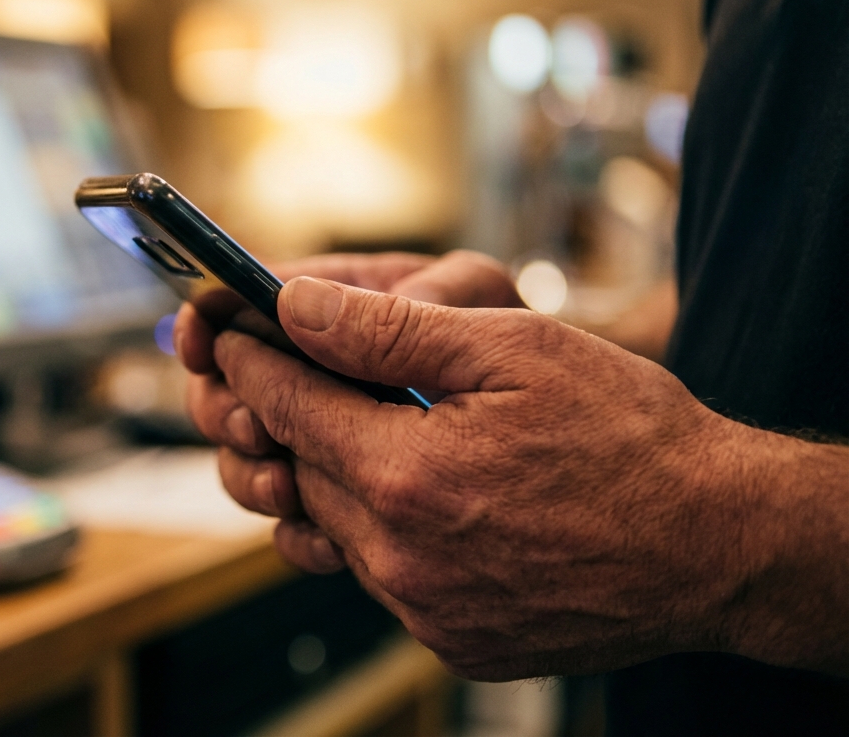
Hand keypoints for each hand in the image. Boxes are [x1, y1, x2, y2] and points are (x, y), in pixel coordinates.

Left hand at [204, 275, 792, 679]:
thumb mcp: (513, 350)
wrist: (716, 545)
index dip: (253, 363)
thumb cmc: (629, 438)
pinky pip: (384, 579)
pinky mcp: (455, 641)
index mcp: (407, 476)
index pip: (288, 407)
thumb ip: (389, 331)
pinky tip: (421, 496)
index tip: (232, 337)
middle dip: (290, 418)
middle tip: (294, 374)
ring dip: (337, 477)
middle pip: (302, 471)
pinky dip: (383, 533)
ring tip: (367, 430)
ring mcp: (427, 610)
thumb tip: (297, 306)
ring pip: (337, 528)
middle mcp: (402, 557)